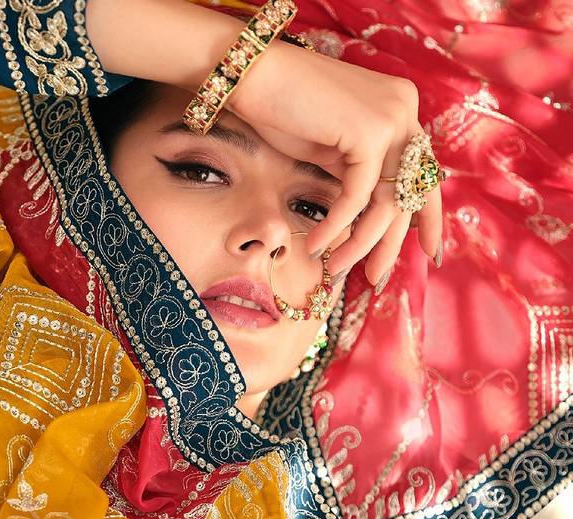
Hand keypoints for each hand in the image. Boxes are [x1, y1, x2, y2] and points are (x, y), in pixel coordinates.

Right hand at [86, 0, 442, 289]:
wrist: (252, 76)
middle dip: (390, 243)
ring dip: (359, 243)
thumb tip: (366, 225)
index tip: (429, 253)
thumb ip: (356, 176)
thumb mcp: (331, 151)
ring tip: (335, 269)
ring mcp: (391, 117)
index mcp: (400, 111)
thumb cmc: (281, 111)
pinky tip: (317, 245)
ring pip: (385, 201)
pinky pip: (357, 196)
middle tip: (375, 278)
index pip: (423, 173)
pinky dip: (337, 225)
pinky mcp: (369, 130)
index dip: (428, 217)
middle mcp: (404, 110)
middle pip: (409, 193)